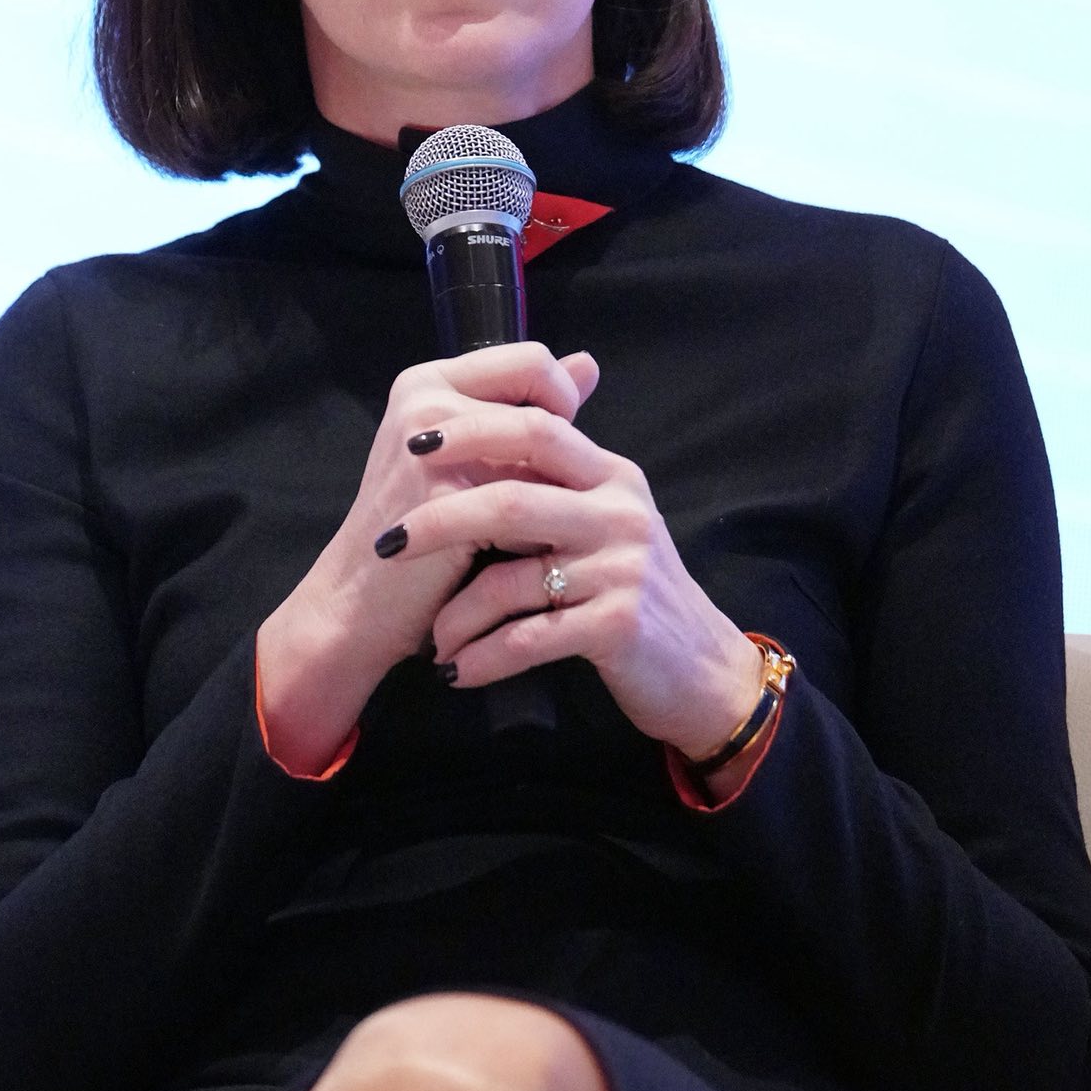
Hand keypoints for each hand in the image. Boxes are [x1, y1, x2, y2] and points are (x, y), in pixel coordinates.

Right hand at [256, 341, 598, 774]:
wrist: (357, 603)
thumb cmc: (417, 530)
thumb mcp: (469, 456)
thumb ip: (526, 408)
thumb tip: (589, 364)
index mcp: (428, 380)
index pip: (532, 359)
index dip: (561, 400)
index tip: (554, 448)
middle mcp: (424, 398)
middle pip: (542, 402)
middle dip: (557, 453)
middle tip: (538, 494)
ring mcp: (432, 443)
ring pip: (542, 452)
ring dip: (547, 493)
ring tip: (521, 527)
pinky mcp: (443, 491)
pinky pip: (529, 499)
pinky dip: (533, 532)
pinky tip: (510, 554)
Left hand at [378, 378, 765, 761]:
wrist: (702, 669)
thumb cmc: (635, 589)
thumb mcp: (607, 520)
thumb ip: (559, 477)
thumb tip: (497, 420)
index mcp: (611, 475)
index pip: (538, 429)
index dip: (472, 432)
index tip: (412, 446)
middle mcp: (620, 511)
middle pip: (511, 499)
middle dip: (439, 520)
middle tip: (389, 542)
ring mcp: (622, 568)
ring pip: (510, 580)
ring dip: (457, 614)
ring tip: (433, 638)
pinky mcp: (620, 625)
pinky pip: (529, 638)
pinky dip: (484, 657)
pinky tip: (458, 670)